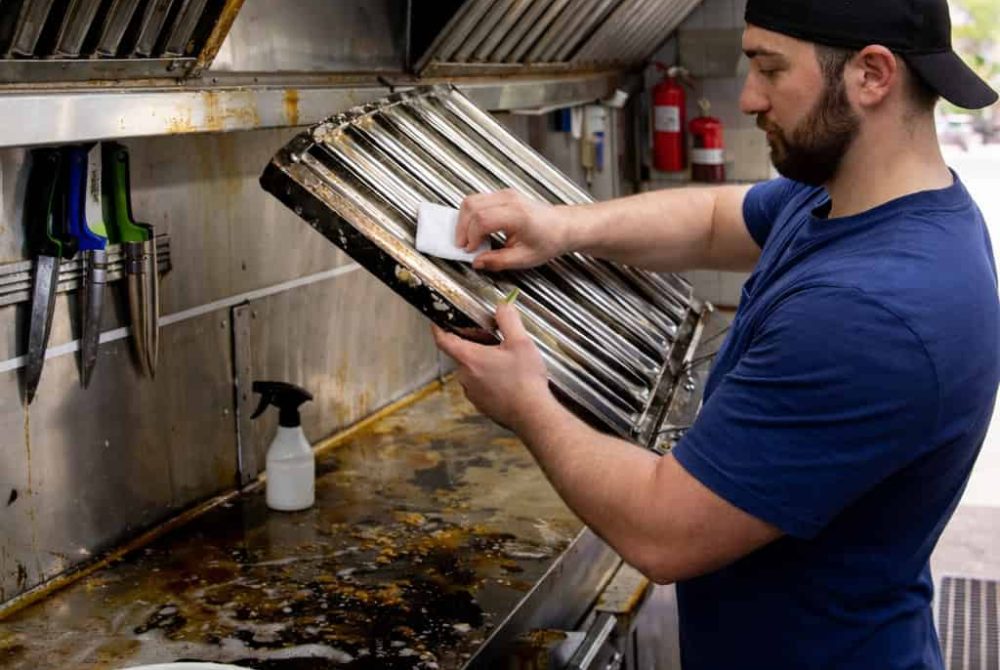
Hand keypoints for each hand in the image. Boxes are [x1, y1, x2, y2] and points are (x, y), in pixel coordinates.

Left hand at [432, 303, 554, 431]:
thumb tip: (502, 307)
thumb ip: (508, 319)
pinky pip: (481, 386)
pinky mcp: (483, 405)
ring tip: (508, 362)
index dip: (439, 328)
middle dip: (475, 345)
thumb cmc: (525, 381)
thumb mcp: (520, 342)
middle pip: (462, 354)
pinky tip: (510, 379)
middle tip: (494, 339)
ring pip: (473, 371)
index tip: (438, 322)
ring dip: (484, 363)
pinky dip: (491, 380)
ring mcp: (473, 393)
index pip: (443, 340)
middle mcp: (466, 377)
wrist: (533, 415)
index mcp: (470, 359)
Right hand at [457, 189, 570, 270]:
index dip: (471, 236)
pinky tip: (474, 229)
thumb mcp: (523, 258)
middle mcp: (509, 200)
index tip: (470, 250)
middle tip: (463, 245)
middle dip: (462, 228)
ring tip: (467, 238)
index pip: (482, 220)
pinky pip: (478, 200)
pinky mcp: (503, 196)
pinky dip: (471, 215)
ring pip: (472, 200)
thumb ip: (497, 261)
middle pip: (472, 206)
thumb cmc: (549, 239)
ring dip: (464, 220)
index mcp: (516, 215)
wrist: (563, 227)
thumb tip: (477, 262)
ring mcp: (506, 195)